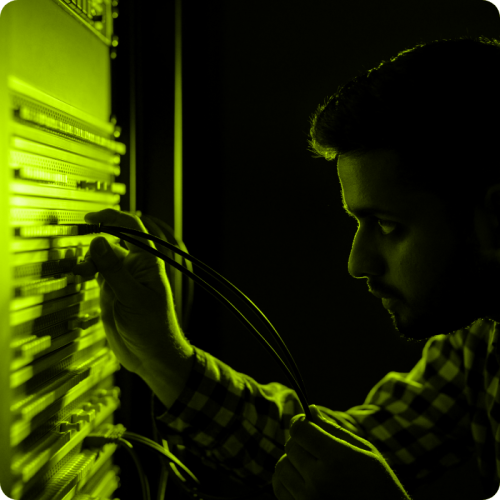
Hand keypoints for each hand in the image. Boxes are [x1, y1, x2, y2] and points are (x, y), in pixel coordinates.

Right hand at [69, 209, 187, 374]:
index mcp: (147, 262)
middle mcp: (134, 267)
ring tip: (81, 273)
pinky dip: (85, 271)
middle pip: (111, 242)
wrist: (151, 355)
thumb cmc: (153, 327)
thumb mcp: (132, 297)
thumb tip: (98, 240)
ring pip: (100, 258)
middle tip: (80, 252)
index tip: (90, 218)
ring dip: (88, 260)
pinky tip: (79, 276)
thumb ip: (113, 270)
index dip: (112, 218)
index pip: (131, 229)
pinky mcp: (111, 292)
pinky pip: (96, 273)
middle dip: (94, 243)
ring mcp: (122, 279)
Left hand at [272, 405, 409, 499]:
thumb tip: (310, 410)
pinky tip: (302, 479)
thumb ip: (334, 429)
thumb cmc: (379, 483)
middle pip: (290, 446)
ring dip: (291, 461)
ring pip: (281, 467)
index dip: (300, 422)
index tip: (305, 423)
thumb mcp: (364, 451)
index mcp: (336, 459)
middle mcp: (319, 481)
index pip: (300, 429)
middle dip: (299, 441)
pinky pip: (279, 489)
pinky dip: (286, 480)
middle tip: (312, 446)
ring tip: (308, 465)